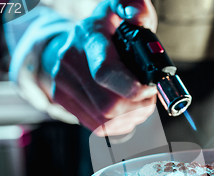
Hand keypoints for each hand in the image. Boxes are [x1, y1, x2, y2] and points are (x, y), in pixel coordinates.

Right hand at [40, 0, 157, 135]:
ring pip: (104, 120)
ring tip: (142, 106)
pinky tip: (129, 114)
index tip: (151, 88)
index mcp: (88, 38)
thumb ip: (136, 7)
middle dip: (139, 108)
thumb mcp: (121, 9)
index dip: (133, 89)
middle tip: (151, 99)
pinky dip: (120, 126)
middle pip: (108, 105)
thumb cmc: (105, 28)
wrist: (71, 41)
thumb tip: (136, 16)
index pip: (105, 72)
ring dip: (132, 118)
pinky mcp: (62, 100)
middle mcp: (69, 61)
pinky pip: (97, 126)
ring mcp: (62, 84)